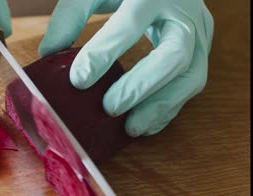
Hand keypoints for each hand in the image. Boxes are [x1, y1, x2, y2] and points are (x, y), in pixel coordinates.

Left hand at [39, 0, 213, 136]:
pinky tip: (146, 122)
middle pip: (173, 54)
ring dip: (161, 106)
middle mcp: (183, 12)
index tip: (78, 81)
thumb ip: (72, 15)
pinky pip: (192, 83)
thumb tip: (49, 54)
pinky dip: (169, 107)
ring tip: (131, 127)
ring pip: (191, 75)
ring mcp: (199, 32)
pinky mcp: (203, 48)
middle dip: (140, 86)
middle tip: (110, 109)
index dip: (103, 54)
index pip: (128, 24)